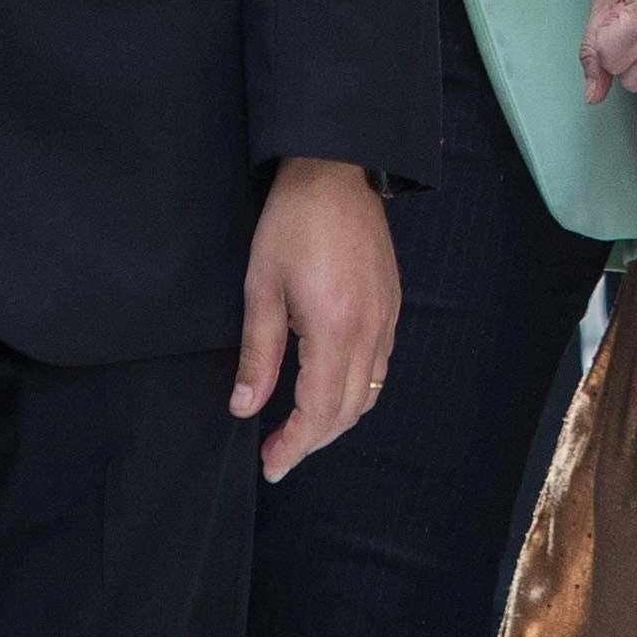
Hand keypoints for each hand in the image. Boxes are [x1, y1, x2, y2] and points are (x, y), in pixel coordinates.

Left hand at [236, 157, 401, 482]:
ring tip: (299, 428)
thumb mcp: (261, 289)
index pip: (319, 410)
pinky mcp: (391, 304)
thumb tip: (245, 407)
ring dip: (335, 419)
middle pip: (349, 410)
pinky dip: (355, 391)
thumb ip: (258, 355)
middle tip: (277, 455)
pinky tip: (327, 386)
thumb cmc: (292, 225)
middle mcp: (370, 331)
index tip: (270, 465)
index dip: (294, 445)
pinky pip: (379, 366)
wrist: (336, 172)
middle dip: (313, 440)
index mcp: (335, 329)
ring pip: (369, 392)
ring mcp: (387, 318)